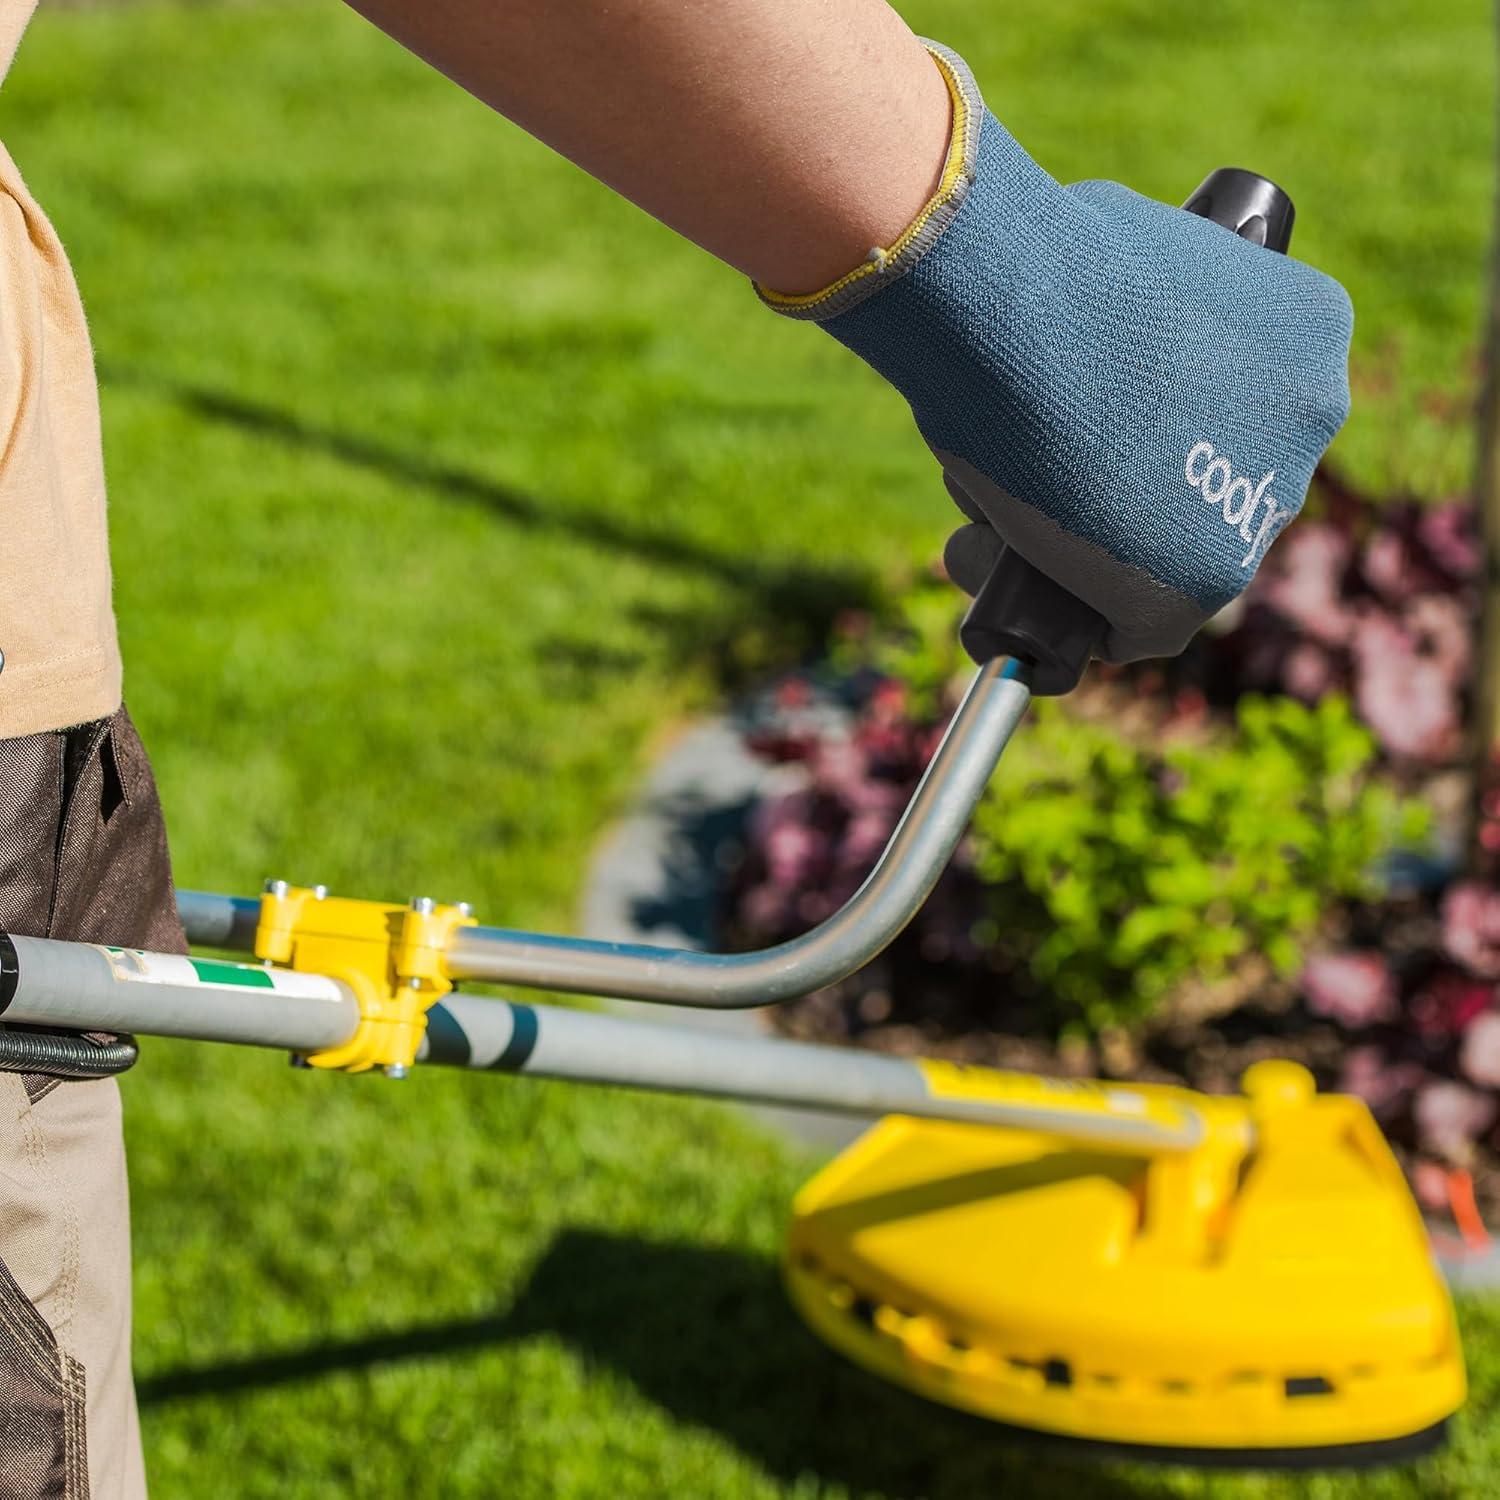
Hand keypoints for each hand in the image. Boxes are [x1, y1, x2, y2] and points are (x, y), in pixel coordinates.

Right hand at [769, 44, 1353, 663]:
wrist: (1018, 304)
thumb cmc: (1043, 264)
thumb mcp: (1118, 260)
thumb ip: (1136, 321)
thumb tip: (1082, 368)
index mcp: (1309, 329)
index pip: (1236, 410)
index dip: (1153, 432)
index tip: (1090, 436)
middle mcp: (1310, 422)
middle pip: (1210, 491)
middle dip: (1125, 501)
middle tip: (1040, 486)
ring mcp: (1260, 508)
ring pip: (1170, 564)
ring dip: (1092, 563)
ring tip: (998, 530)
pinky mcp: (1200, 584)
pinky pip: (1138, 630)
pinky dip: (1079, 625)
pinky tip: (1020, 598)